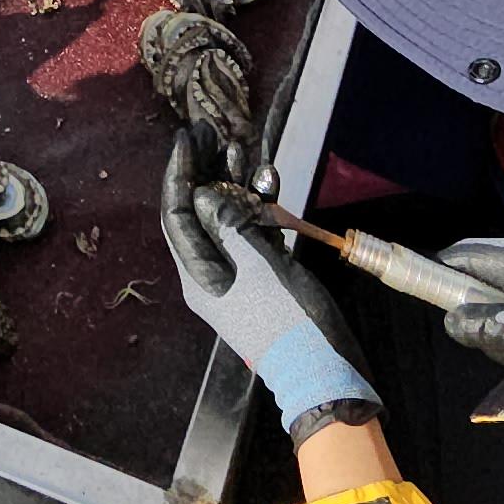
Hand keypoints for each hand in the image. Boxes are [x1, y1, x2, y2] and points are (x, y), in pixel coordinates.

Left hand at [160, 134, 377, 437]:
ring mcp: (240, 275)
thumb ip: (230, 226)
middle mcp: (212, 273)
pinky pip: (254, 234)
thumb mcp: (259, 268)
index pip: (177, 214)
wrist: (326, 371)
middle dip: (205, 171)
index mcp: (198, 276)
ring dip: (235, 184)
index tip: (185, 137)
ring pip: (229, 219)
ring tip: (239, 147)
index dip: (180, 173)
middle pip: (199, 211)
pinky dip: (260, 208)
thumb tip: (204, 194)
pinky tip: (267, 182)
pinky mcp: (266, 277)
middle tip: (211, 132)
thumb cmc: (290, 321)